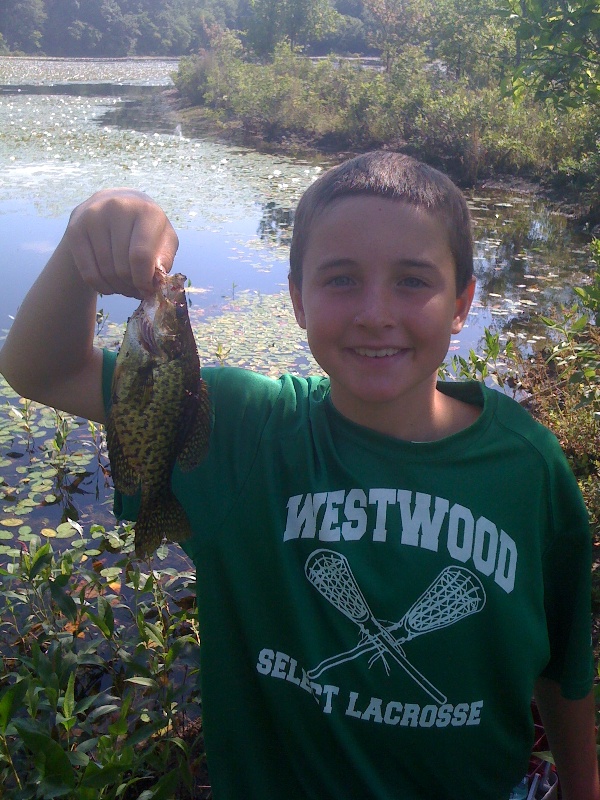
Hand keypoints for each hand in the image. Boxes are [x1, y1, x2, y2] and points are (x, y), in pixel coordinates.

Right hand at [63, 188, 178, 298]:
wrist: (113, 203)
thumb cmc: (145, 227)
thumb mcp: (164, 239)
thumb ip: (164, 259)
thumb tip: (155, 282)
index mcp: (146, 211)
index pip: (141, 256)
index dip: (144, 280)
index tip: (147, 290)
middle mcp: (117, 208)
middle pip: (122, 268)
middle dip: (131, 286)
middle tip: (136, 290)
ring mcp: (93, 218)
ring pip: (105, 272)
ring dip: (117, 288)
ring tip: (125, 287)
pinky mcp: (75, 230)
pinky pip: (87, 273)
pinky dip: (100, 286)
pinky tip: (109, 285)